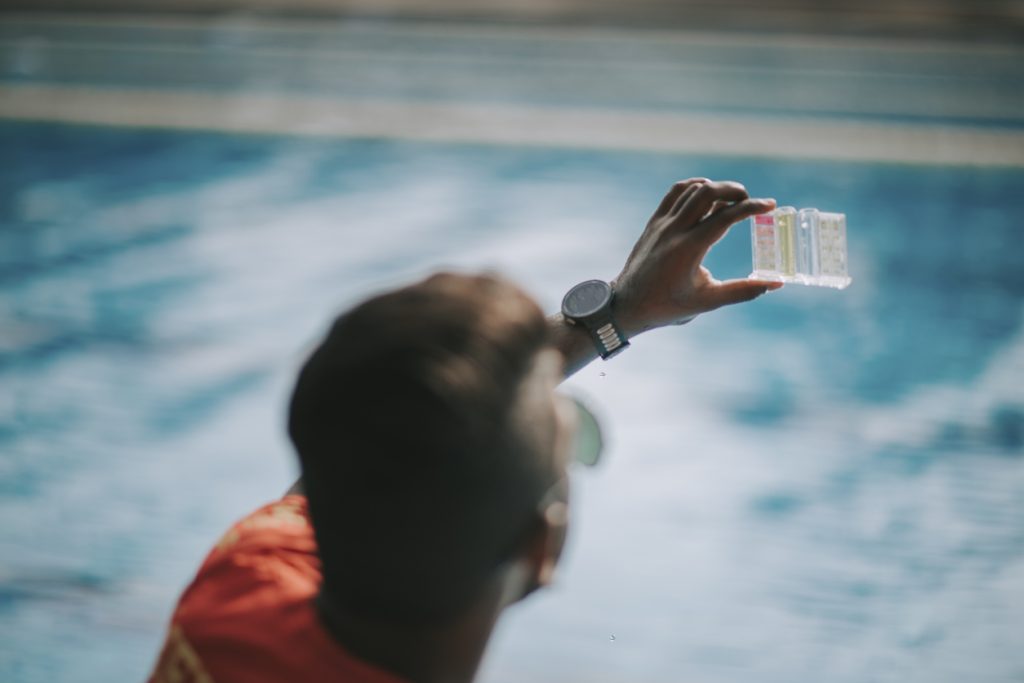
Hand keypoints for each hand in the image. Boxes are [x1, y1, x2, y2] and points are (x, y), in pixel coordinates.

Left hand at [612, 178, 782, 336]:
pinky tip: (706, 197)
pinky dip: (694, 188)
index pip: (725, 216)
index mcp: (688, 249)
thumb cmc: (668, 306)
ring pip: (691, 189)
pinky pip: (675, 193)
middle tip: (749, 201)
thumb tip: (775, 284)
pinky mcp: (654, 222)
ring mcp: (661, 223)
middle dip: (734, 190)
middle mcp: (673, 230)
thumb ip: (743, 291)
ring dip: (715, 188)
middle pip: (707, 192)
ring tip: (731, 201)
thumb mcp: (707, 301)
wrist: (628, 305)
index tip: (770, 205)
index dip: (751, 207)